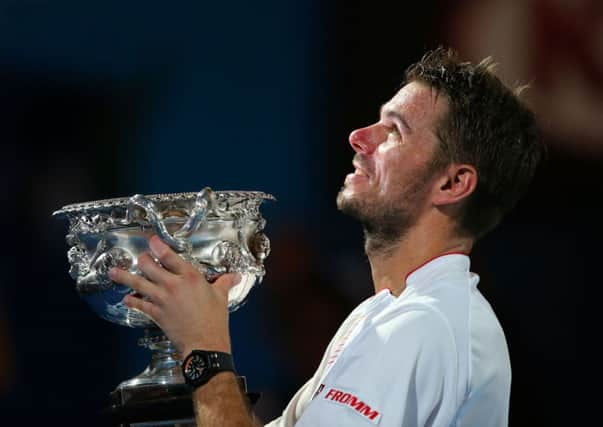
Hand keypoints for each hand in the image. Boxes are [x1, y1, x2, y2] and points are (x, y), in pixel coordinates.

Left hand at [108, 235, 240, 355]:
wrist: (205, 343)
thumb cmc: (214, 320)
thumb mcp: (221, 297)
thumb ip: (224, 283)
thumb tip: (235, 277)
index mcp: (190, 277)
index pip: (169, 256)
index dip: (158, 246)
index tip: (152, 241)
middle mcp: (173, 285)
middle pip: (148, 266)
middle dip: (142, 259)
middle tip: (141, 258)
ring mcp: (161, 299)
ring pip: (138, 283)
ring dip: (124, 277)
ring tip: (113, 271)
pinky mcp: (155, 313)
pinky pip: (138, 304)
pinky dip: (131, 301)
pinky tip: (126, 299)